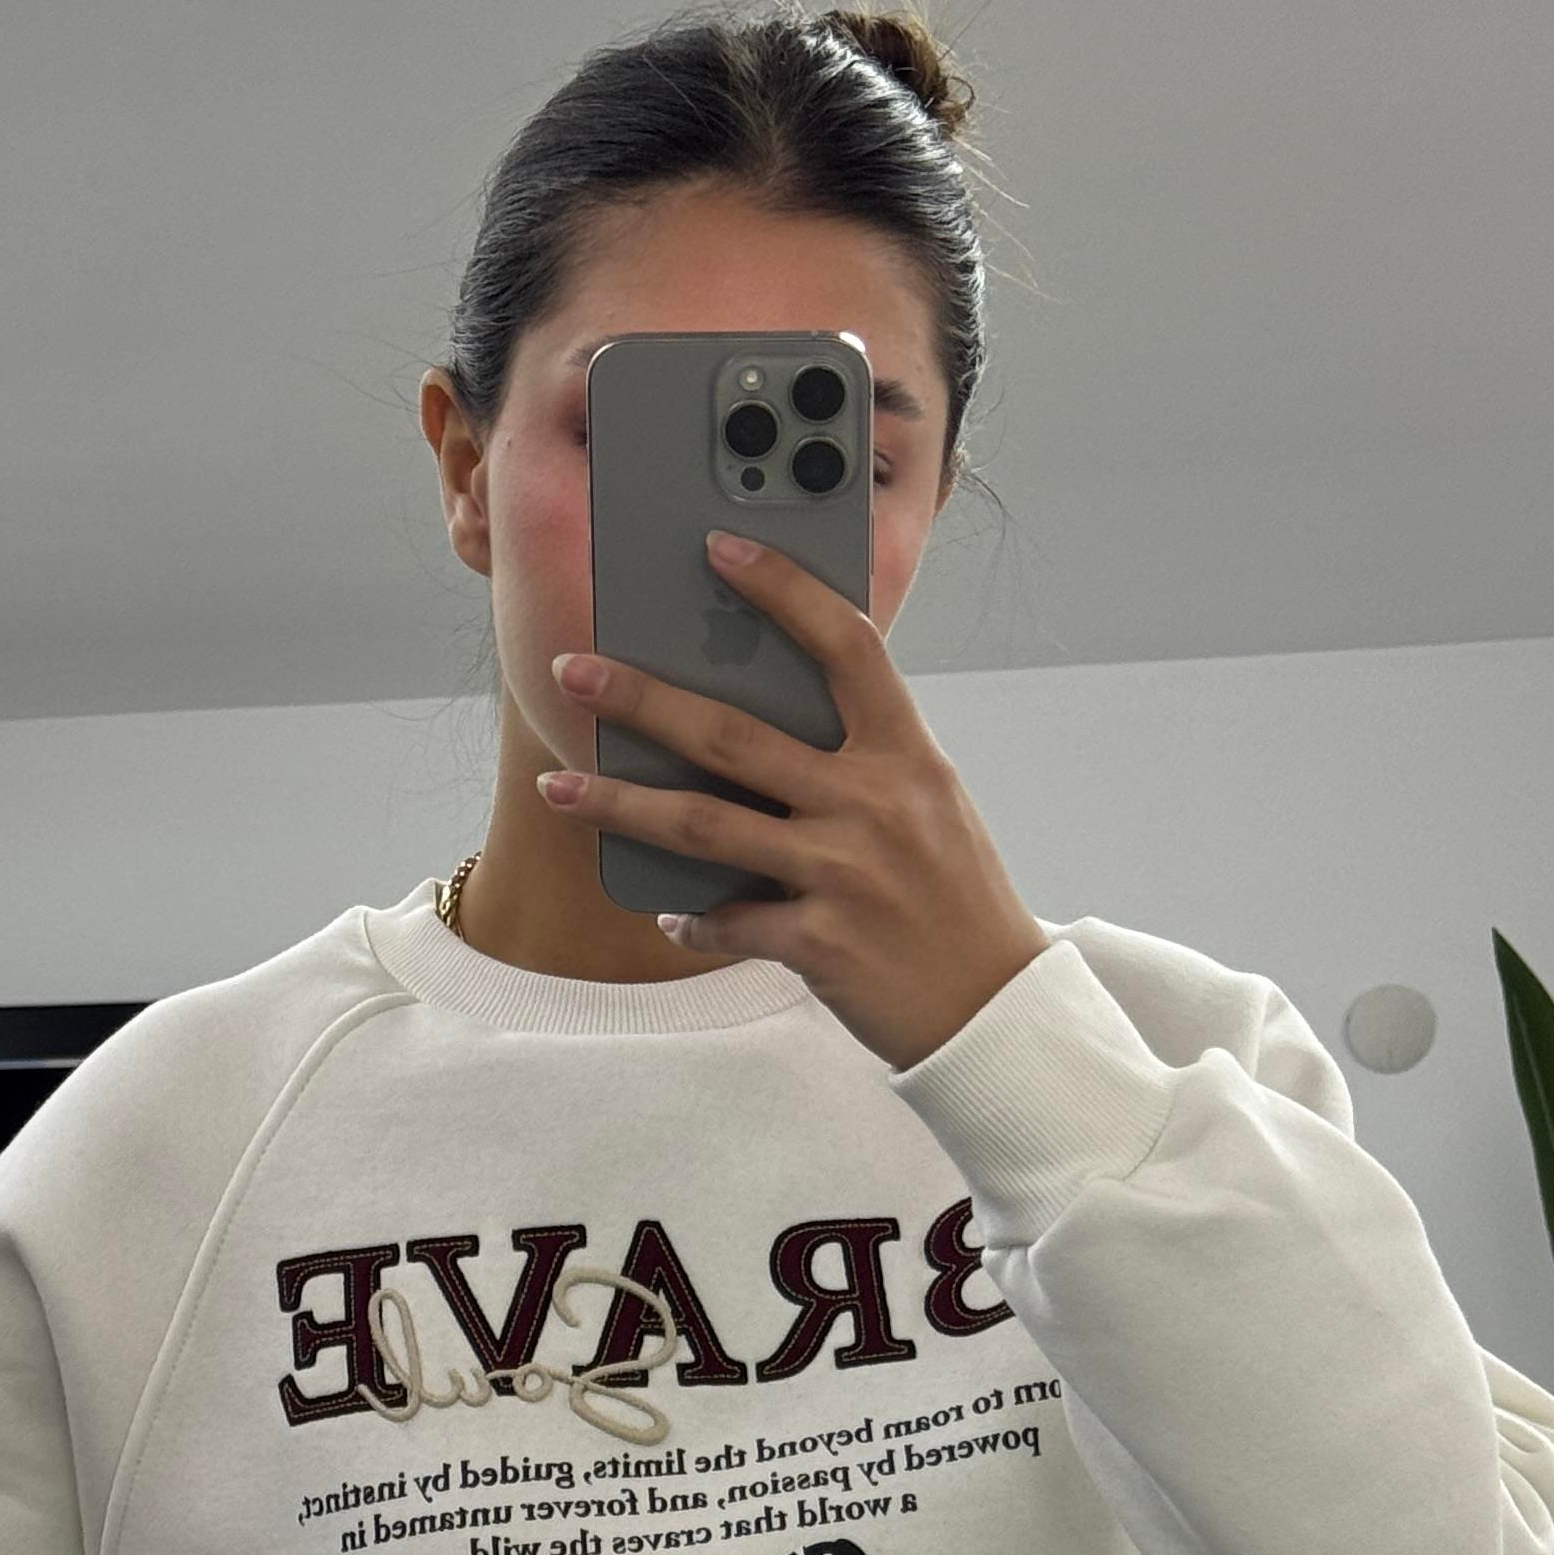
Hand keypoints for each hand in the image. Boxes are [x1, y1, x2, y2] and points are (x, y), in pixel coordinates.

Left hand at [538, 531, 1049, 1074]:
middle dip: (641, 699)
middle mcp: (874, 803)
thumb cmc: (953, 897)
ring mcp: (844, 872)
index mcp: (907, 754)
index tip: (719, 548)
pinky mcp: (819, 943)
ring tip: (560, 787)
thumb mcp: (929, 805)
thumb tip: (759, 727)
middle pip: (733, 734)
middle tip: (575, 673)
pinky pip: (728, 921)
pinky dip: (692, 917)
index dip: (782, 589)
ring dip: (619, 804)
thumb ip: (861, 760)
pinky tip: (669, 912)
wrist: (993, 1006)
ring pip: (704, 825)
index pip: (844, 644)